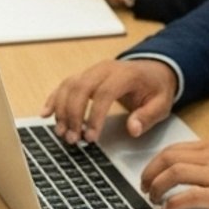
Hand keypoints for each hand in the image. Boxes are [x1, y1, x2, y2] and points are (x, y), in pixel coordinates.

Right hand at [41, 58, 176, 142]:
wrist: (152, 69)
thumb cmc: (155, 88)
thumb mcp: (162, 103)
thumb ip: (148, 117)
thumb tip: (132, 129)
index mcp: (125, 74)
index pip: (104, 93)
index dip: (95, 117)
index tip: (91, 137)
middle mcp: (105, 69)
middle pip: (80, 88)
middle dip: (73, 115)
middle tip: (73, 139)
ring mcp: (92, 71)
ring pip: (69, 86)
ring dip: (62, 111)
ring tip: (61, 133)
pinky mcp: (84, 76)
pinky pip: (64, 85)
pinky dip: (53, 99)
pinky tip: (46, 114)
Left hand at [138, 141, 208, 208]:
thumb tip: (181, 171)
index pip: (174, 149)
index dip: (155, 163)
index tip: (148, 176)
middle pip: (169, 158)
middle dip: (150, 174)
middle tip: (145, 188)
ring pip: (174, 173)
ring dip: (157, 188)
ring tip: (154, 200)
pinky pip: (189, 196)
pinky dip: (174, 203)